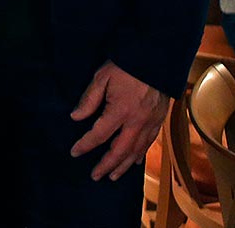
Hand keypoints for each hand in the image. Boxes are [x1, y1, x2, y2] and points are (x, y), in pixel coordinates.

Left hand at [69, 61, 167, 180]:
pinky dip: (140, 154)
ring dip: (123, 165)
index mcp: (120, 111)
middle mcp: (137, 122)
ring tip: (113, 176)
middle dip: (107, 165)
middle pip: (120, 150)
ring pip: (136, 150)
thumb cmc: (125, 66)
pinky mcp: (159, 120)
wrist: (155, 58)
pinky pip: (149, 143)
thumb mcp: (101, 78)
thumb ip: (89, 100)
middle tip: (95, 176)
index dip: (85, 145)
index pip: (99, 135)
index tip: (74, 152)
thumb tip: (75, 117)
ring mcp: (151, 123)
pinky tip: (133, 161)